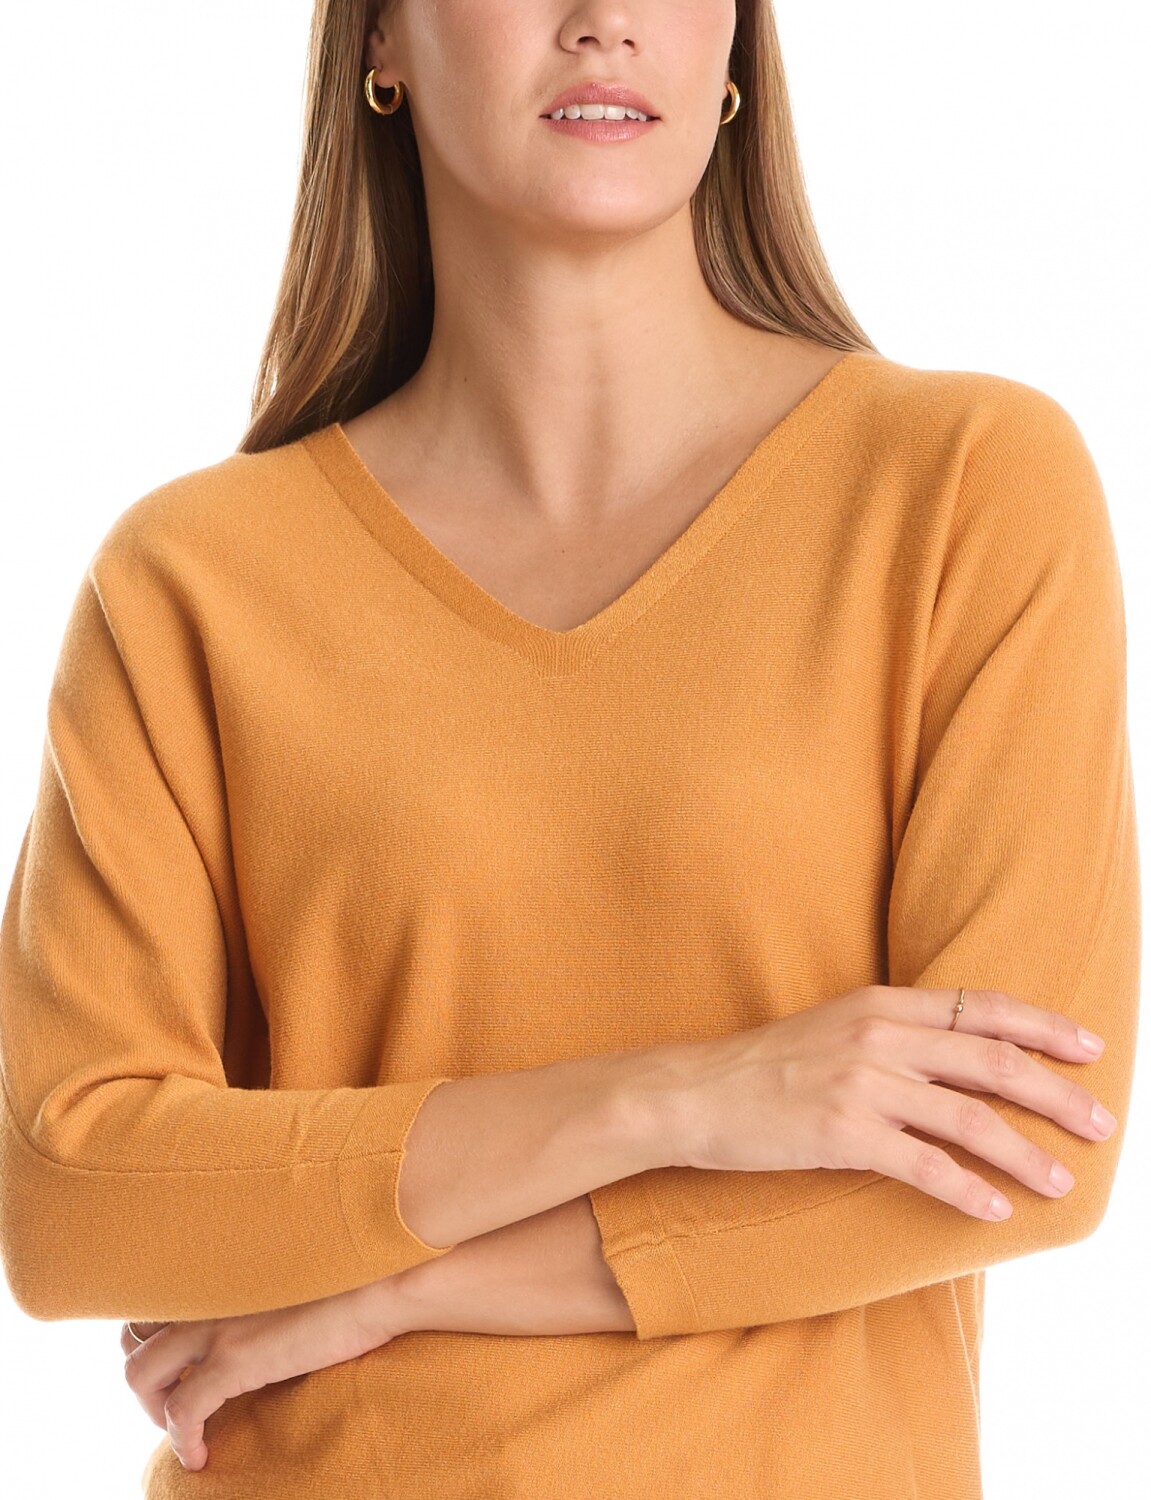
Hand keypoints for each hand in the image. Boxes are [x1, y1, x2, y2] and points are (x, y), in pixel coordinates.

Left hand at [119, 1279, 403, 1470]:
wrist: (382, 1282)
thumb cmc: (350, 1278)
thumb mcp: (283, 1275)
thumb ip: (249, 1291)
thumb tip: (243, 1324)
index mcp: (215, 1269)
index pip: (149, 1303)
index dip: (152, 1343)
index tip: (177, 1371)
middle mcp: (204, 1290)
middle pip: (131, 1337)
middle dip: (144, 1379)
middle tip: (174, 1403)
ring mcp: (215, 1323)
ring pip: (138, 1374)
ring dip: (152, 1410)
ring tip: (185, 1430)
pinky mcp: (235, 1359)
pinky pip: (180, 1411)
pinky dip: (181, 1440)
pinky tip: (199, 1455)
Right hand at [649, 985, 1114, 1220]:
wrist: (691, 1093)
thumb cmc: (762, 1067)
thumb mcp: (832, 1029)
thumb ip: (892, 1035)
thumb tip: (957, 1058)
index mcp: (879, 1004)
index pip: (980, 1006)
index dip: (1043, 1025)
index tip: (1089, 1047)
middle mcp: (877, 1037)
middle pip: (992, 1060)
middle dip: (1056, 1093)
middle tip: (1101, 1122)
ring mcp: (861, 1085)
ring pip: (971, 1118)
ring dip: (1026, 1153)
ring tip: (1061, 1182)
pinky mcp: (841, 1134)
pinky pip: (924, 1165)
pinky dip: (967, 1190)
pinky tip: (993, 1210)